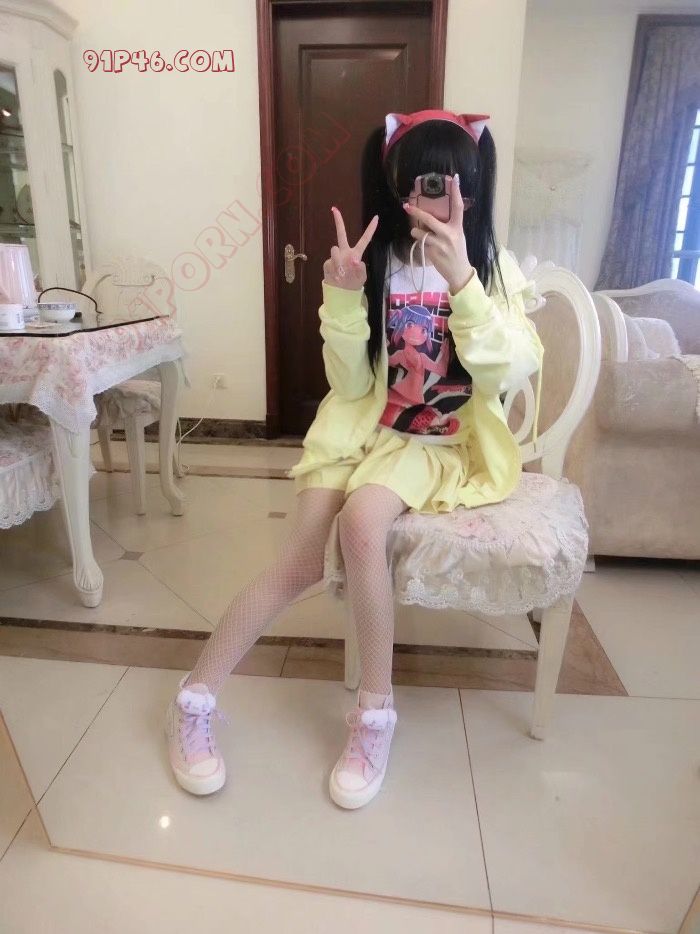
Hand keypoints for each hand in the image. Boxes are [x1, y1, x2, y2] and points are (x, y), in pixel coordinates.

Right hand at [323, 207, 378, 290]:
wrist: (341, 292)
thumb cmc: (354, 283)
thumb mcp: (361, 277)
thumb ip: (360, 268)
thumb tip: (354, 260)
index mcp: (356, 253)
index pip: (365, 239)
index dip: (371, 229)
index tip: (377, 217)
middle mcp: (345, 252)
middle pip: (341, 234)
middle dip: (338, 222)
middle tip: (334, 209)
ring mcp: (336, 257)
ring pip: (334, 250)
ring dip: (338, 261)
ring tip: (341, 274)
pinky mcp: (327, 263)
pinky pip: (330, 263)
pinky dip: (333, 271)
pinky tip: (336, 277)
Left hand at [403, 174, 474, 293]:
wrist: (459, 272)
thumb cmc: (457, 252)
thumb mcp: (458, 236)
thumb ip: (449, 226)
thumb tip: (434, 214)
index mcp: (458, 227)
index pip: (458, 206)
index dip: (456, 191)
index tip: (454, 178)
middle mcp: (449, 234)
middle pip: (430, 219)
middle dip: (416, 213)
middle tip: (407, 207)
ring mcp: (440, 244)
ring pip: (420, 233)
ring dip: (416, 232)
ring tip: (417, 233)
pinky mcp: (432, 253)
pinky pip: (421, 243)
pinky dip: (420, 242)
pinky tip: (424, 246)